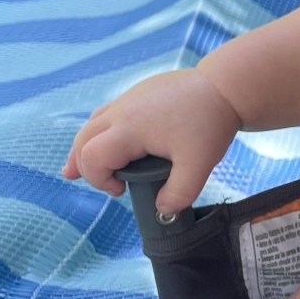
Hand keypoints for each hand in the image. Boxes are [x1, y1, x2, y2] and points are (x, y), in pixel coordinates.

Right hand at [63, 68, 241, 213]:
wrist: (223, 87)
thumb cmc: (209, 123)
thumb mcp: (198, 165)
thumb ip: (179, 193)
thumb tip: (162, 211)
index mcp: (129, 127)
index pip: (92, 157)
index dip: (98, 179)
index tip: (121, 190)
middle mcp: (121, 110)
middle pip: (83, 139)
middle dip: (84, 166)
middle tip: (103, 184)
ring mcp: (127, 99)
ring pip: (91, 125)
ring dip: (85, 148)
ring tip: (76, 169)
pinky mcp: (137, 94)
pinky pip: (106, 116)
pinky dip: (100, 134)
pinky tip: (108, 144)